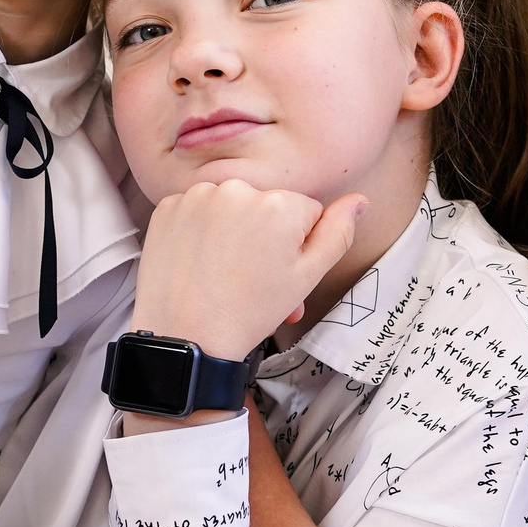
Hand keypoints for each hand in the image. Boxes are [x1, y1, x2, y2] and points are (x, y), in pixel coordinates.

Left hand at [129, 182, 364, 361]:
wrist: (184, 338)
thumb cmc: (249, 312)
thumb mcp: (307, 278)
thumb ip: (338, 233)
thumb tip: (359, 200)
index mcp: (279, 203)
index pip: (305, 212)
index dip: (297, 245)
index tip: (278, 271)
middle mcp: (238, 188)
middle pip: (267, 207)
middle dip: (265, 237)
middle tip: (254, 279)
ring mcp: (198, 196)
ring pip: (232, 208)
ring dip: (234, 232)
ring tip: (227, 273)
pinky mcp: (168, 208)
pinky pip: (198, 211)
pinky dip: (200, 231)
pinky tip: (200, 262)